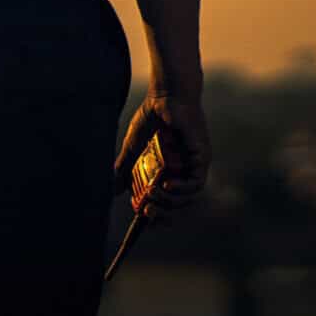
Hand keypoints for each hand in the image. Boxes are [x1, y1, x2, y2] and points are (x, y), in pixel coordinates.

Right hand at [113, 89, 208, 221]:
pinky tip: (166, 186)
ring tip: (152, 195)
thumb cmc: (153, 117)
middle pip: (179, 204)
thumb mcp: (133, 147)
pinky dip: (182, 189)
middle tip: (146, 210)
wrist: (166, 95)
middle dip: (163, 212)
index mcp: (172, 171)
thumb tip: (114, 191)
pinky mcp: (202, 156)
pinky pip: (196, 182)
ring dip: (170, 201)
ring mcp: (195, 164)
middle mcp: (186, 171)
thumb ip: (124, 168)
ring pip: (188, 197)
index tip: (144, 219)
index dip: (159, 214)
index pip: (168, 200)